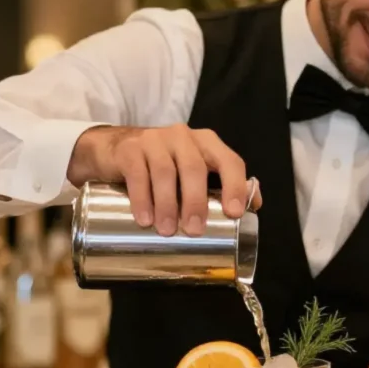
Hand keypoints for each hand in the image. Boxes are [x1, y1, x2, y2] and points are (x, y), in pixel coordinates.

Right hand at [67, 124, 260, 236]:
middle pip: (194, 168)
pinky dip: (142, 198)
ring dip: (168, 204)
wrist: (114, 150)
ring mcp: (155, 140)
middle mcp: (183, 137)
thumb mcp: (193, 171)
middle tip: (195, 230)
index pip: (228, 160)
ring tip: (167, 230)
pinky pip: (138, 173)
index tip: (233, 214)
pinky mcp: (129, 149)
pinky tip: (144, 219)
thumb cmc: (163, 166)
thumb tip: (254, 204)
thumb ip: (222, 185)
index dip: (234, 186)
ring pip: (165, 172)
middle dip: (196, 201)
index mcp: (206, 143)